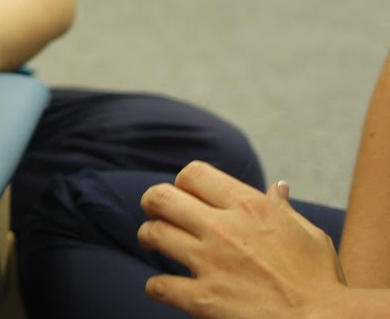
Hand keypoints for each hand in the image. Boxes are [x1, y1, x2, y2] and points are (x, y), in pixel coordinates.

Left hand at [137, 161, 345, 317]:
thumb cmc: (322, 281)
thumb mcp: (309, 235)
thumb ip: (285, 209)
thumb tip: (278, 187)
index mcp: (250, 207)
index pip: (193, 173)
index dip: (184, 182)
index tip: (187, 196)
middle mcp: (224, 229)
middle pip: (160, 197)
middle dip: (153, 203)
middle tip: (157, 214)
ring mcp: (210, 263)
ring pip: (153, 234)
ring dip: (149, 237)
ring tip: (155, 242)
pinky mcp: (203, 299)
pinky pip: (158, 285)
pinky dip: (156, 286)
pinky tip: (164, 288)